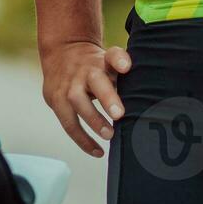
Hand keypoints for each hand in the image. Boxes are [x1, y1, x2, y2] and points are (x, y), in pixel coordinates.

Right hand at [40, 41, 131, 157]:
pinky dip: (82, 139)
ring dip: (93, 120)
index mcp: (102, 61)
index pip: (113, 56)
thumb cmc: (97, 65)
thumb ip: (126, 78)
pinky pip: (68, 122)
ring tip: (109, 135)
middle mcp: (84, 71)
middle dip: (107, 98)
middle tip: (120, 114)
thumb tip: (148, 104)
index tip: (126, 67)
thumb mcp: (111, 63)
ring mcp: (67, 85)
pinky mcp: (54, 99)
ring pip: (77, 101)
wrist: (62, 52)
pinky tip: (97, 151)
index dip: (119, 60)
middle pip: (95, 82)